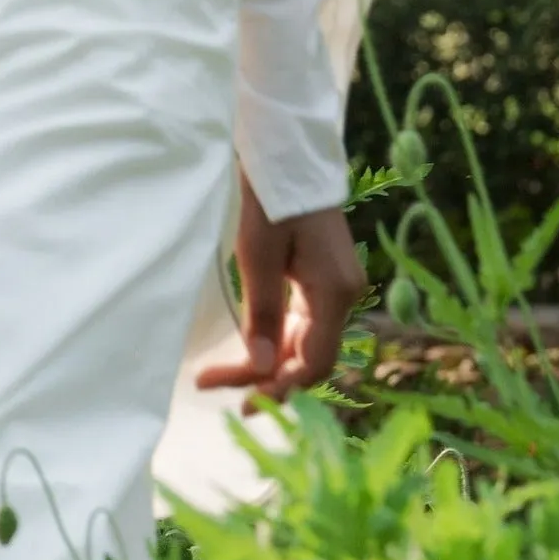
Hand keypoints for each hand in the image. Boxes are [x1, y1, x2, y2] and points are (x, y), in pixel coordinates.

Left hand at [196, 176, 363, 399]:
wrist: (289, 156)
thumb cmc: (271, 200)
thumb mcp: (257, 258)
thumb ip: (262, 316)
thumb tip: (263, 369)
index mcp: (334, 293)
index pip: (312, 362)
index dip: (278, 388)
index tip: (239, 403)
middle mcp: (345, 294)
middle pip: (309, 356)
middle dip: (265, 377)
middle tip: (213, 384)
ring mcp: (338, 286)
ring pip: (305, 341)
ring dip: (269, 360)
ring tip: (222, 373)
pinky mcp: (325, 277)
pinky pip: (305, 322)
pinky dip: (278, 339)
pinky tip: (251, 347)